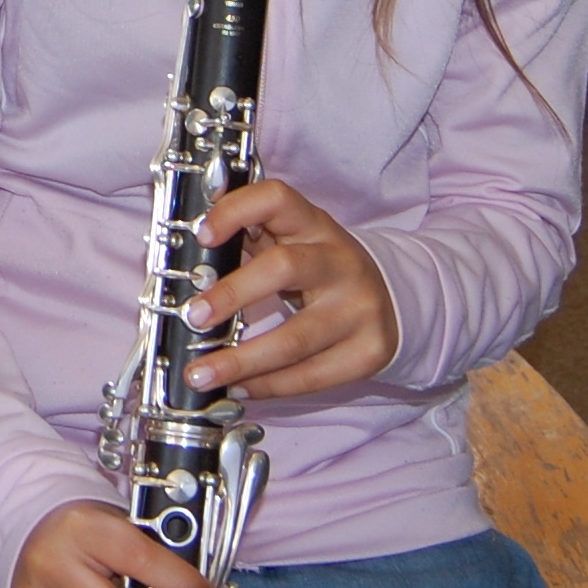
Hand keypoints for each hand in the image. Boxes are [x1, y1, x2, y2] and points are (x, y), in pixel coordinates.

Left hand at [183, 178, 399, 398]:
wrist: (396, 300)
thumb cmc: (323, 270)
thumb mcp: (294, 242)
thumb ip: (249, 244)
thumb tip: (192, 268)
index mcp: (314, 225)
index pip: (277, 199)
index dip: (236, 211)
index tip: (202, 236)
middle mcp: (340, 262)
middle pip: (284, 268)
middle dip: (232, 294)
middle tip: (193, 317)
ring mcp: (359, 309)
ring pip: (295, 339)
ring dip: (240, 361)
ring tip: (201, 374)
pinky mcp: (368, 352)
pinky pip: (310, 376)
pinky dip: (267, 385)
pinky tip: (238, 387)